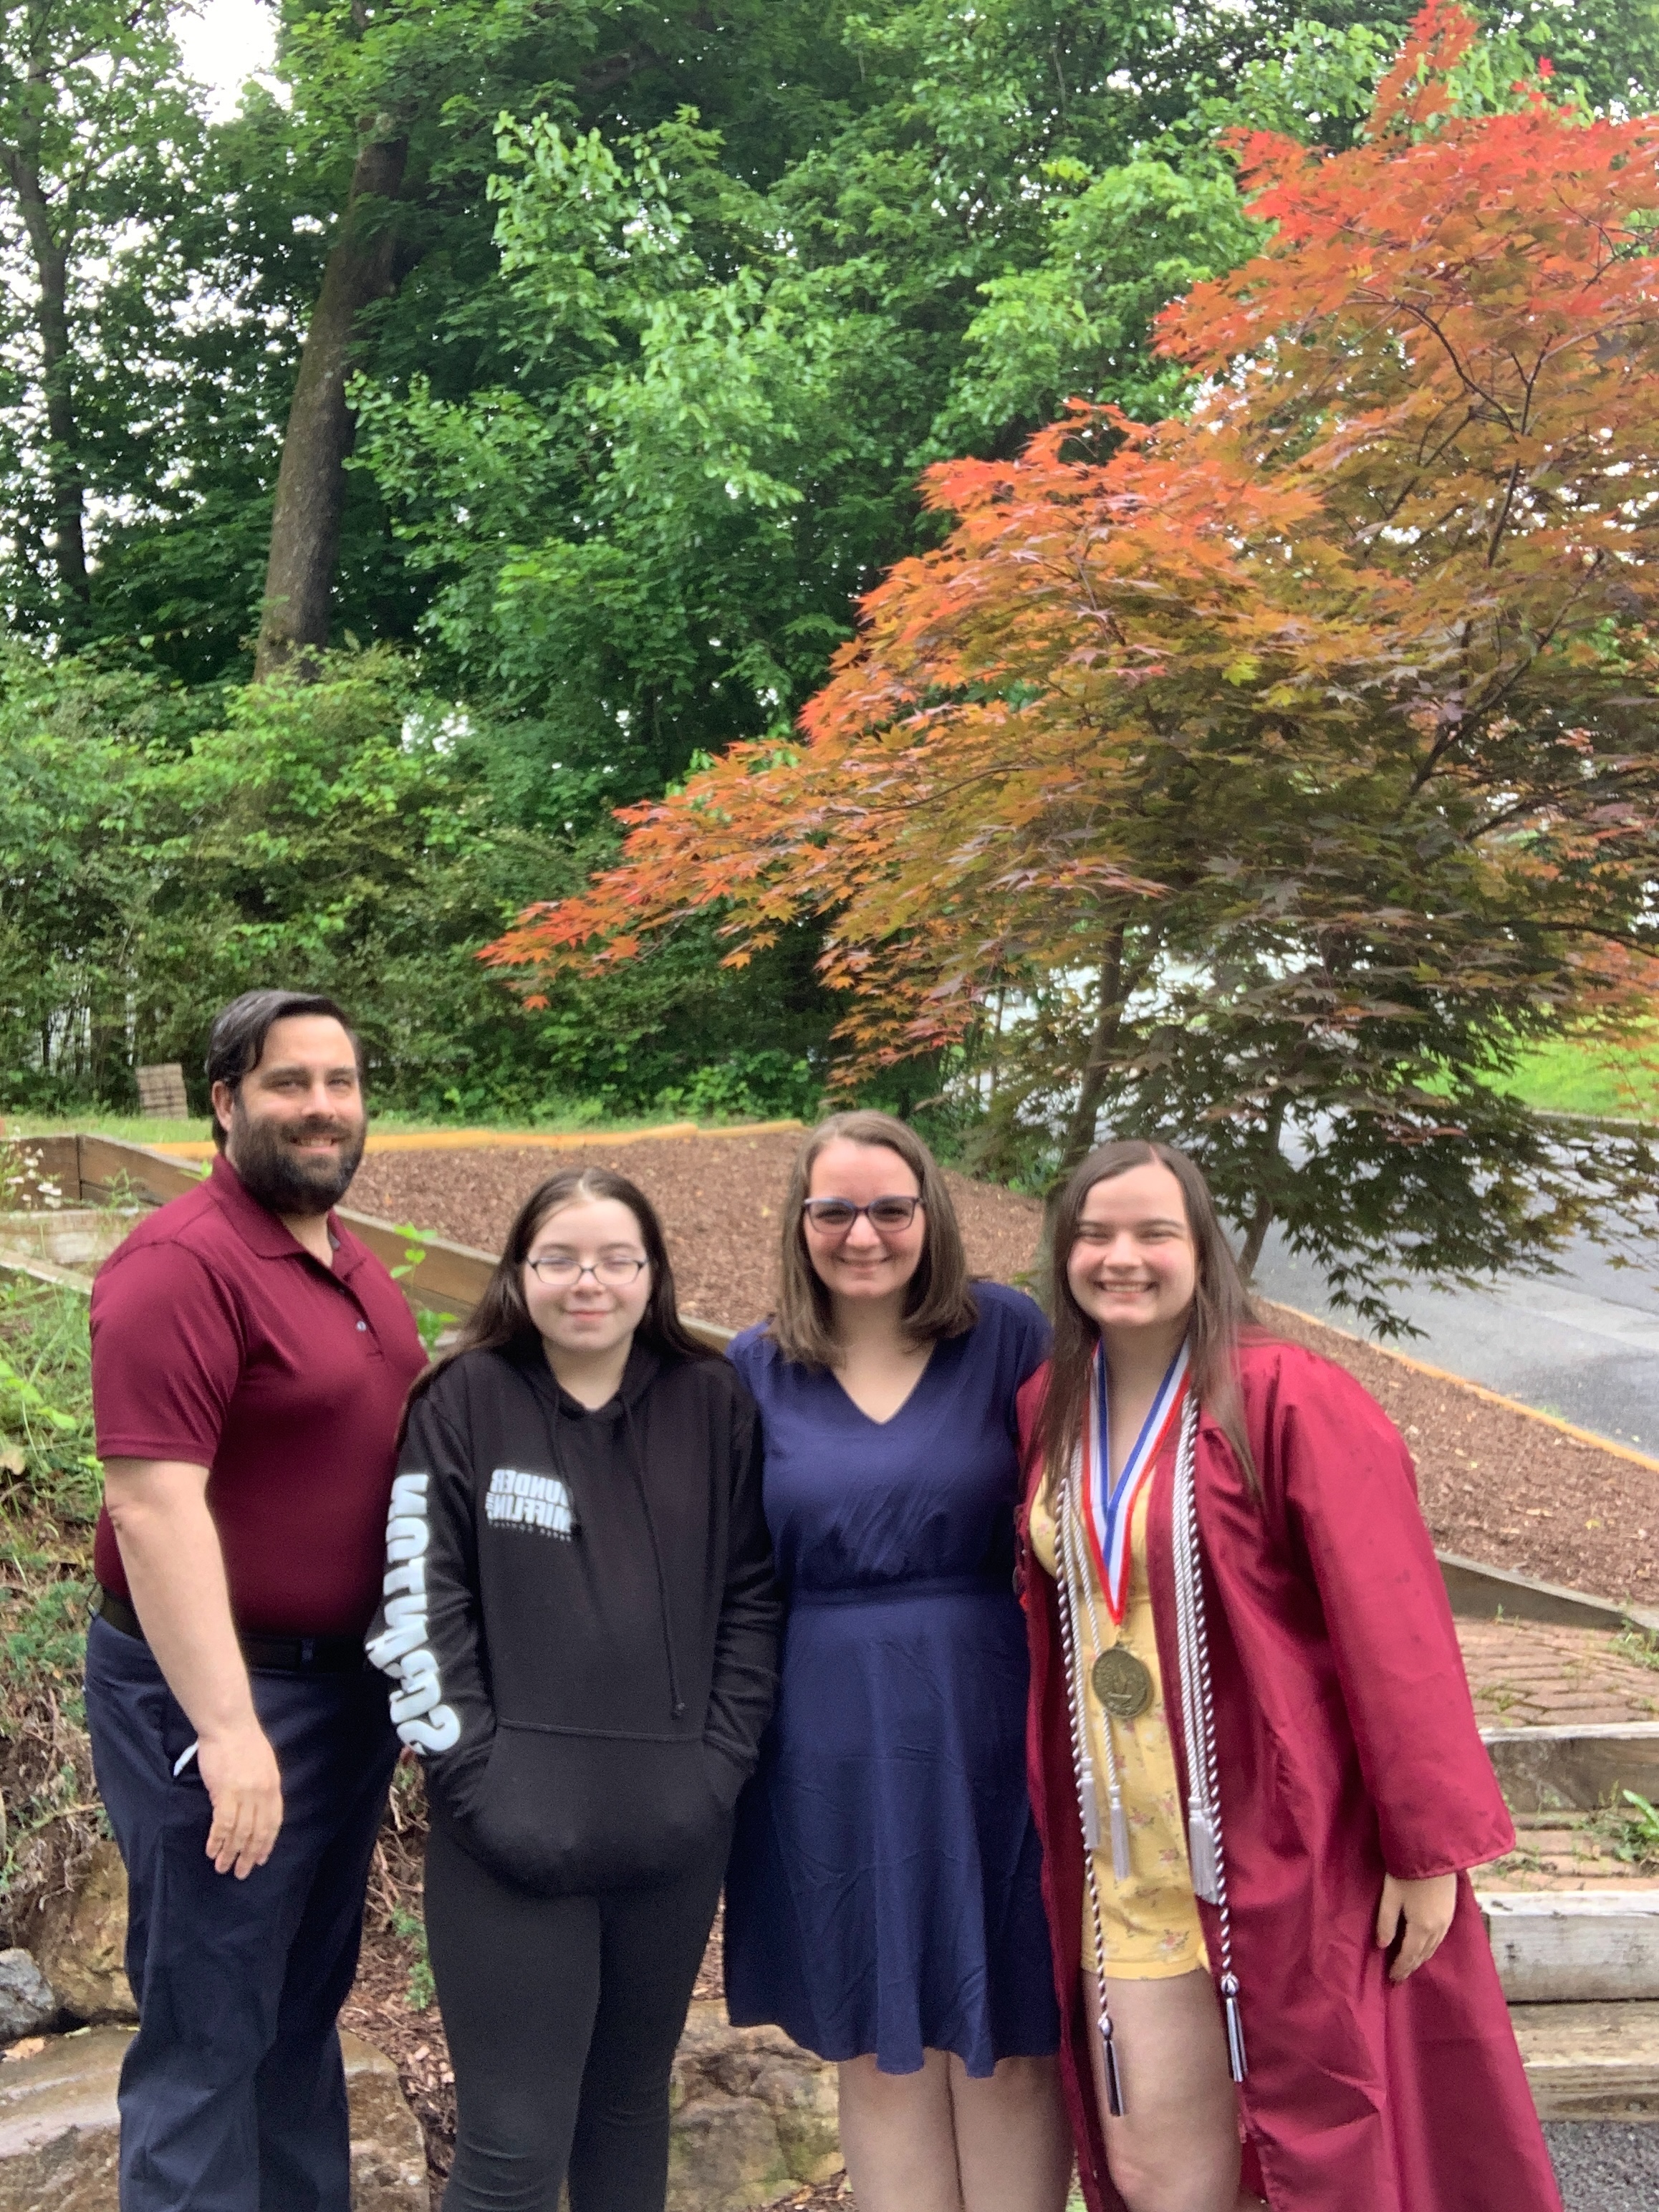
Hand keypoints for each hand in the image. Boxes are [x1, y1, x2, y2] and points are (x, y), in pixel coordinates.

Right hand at [197, 1720, 283, 1877]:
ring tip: (223, 1867)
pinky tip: (211, 1851)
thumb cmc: (243, 1740)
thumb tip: (258, 1805)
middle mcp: (262, 1793)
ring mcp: (244, 1794)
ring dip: (230, 1853)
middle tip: (242, 1872)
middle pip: (257, 1832)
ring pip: (239, 1832)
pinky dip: (217, 1840)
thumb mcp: (264, 1763)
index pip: (273, 1822)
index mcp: (273, 1786)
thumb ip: (263, 1785)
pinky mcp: (225, 1792)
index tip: (261, 1858)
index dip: (267, 1843)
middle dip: (249, 1855)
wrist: (229, 1725)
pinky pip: (222, 1824)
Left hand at [1375, 1870, 1457, 1981]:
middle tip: (1400, 1977)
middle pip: (1423, 1954)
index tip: (1392, 1979)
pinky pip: (1440, 1938)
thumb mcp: (1390, 1897)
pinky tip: (1425, 1945)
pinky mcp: (1451, 1910)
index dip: (1400, 1968)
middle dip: (1411, 1966)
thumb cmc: (1407, 1872)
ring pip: (1433, 1947)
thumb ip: (1386, 1923)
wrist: (1434, 1851)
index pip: (1409, 1956)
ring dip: (1421, 1958)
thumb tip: (1382, 1946)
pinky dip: (1430, 1947)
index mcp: (1422, 1928)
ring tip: (1410, 1964)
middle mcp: (1437, 1928)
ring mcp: (1447, 1920)